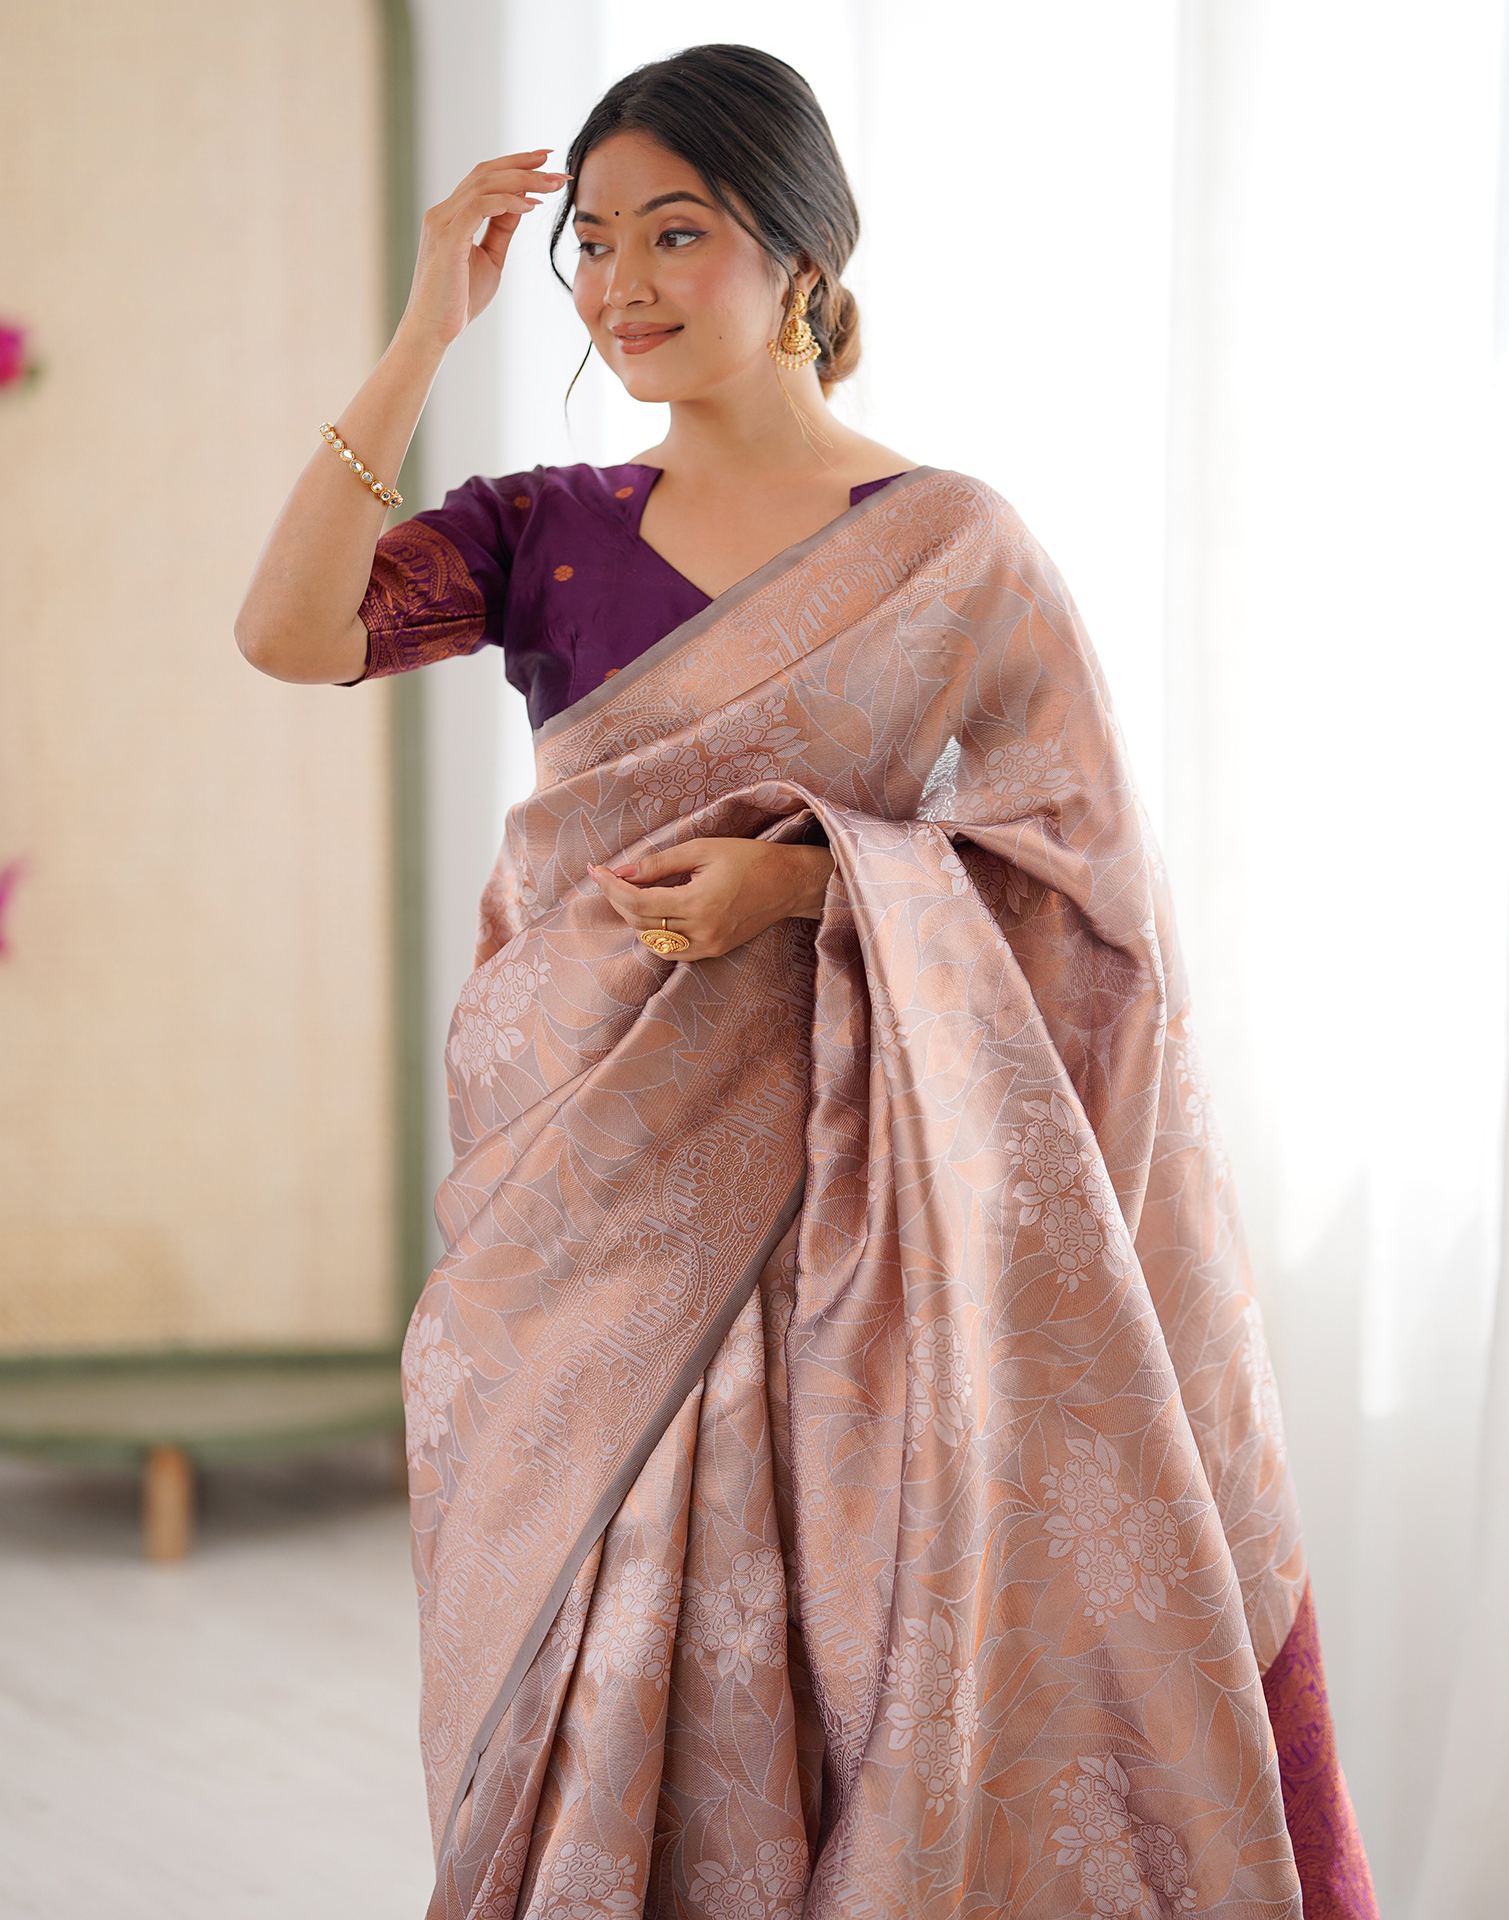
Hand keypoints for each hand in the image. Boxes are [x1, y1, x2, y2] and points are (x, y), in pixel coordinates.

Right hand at [396, 148, 571, 352]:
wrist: (433, 331)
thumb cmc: (458, 301)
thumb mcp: (490, 259)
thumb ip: (502, 230)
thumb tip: (522, 202)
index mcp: (452, 216)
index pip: (484, 178)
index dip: (515, 165)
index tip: (546, 163)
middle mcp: (443, 212)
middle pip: (486, 173)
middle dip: (523, 164)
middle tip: (555, 163)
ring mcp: (442, 223)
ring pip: (485, 184)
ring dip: (523, 180)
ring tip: (552, 184)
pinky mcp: (447, 238)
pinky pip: (480, 206)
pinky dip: (508, 201)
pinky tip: (531, 206)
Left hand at [587, 837, 833, 960]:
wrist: (789, 884)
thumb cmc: (749, 859)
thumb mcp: (702, 849)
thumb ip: (659, 863)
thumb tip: (622, 872)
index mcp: (698, 903)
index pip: (639, 901)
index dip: (611, 887)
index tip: (595, 870)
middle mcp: (701, 931)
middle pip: (640, 922)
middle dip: (618, 899)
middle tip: (607, 877)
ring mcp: (708, 946)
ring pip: (652, 941)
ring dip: (634, 919)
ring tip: (629, 893)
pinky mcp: (714, 951)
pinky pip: (672, 949)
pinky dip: (654, 932)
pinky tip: (653, 912)